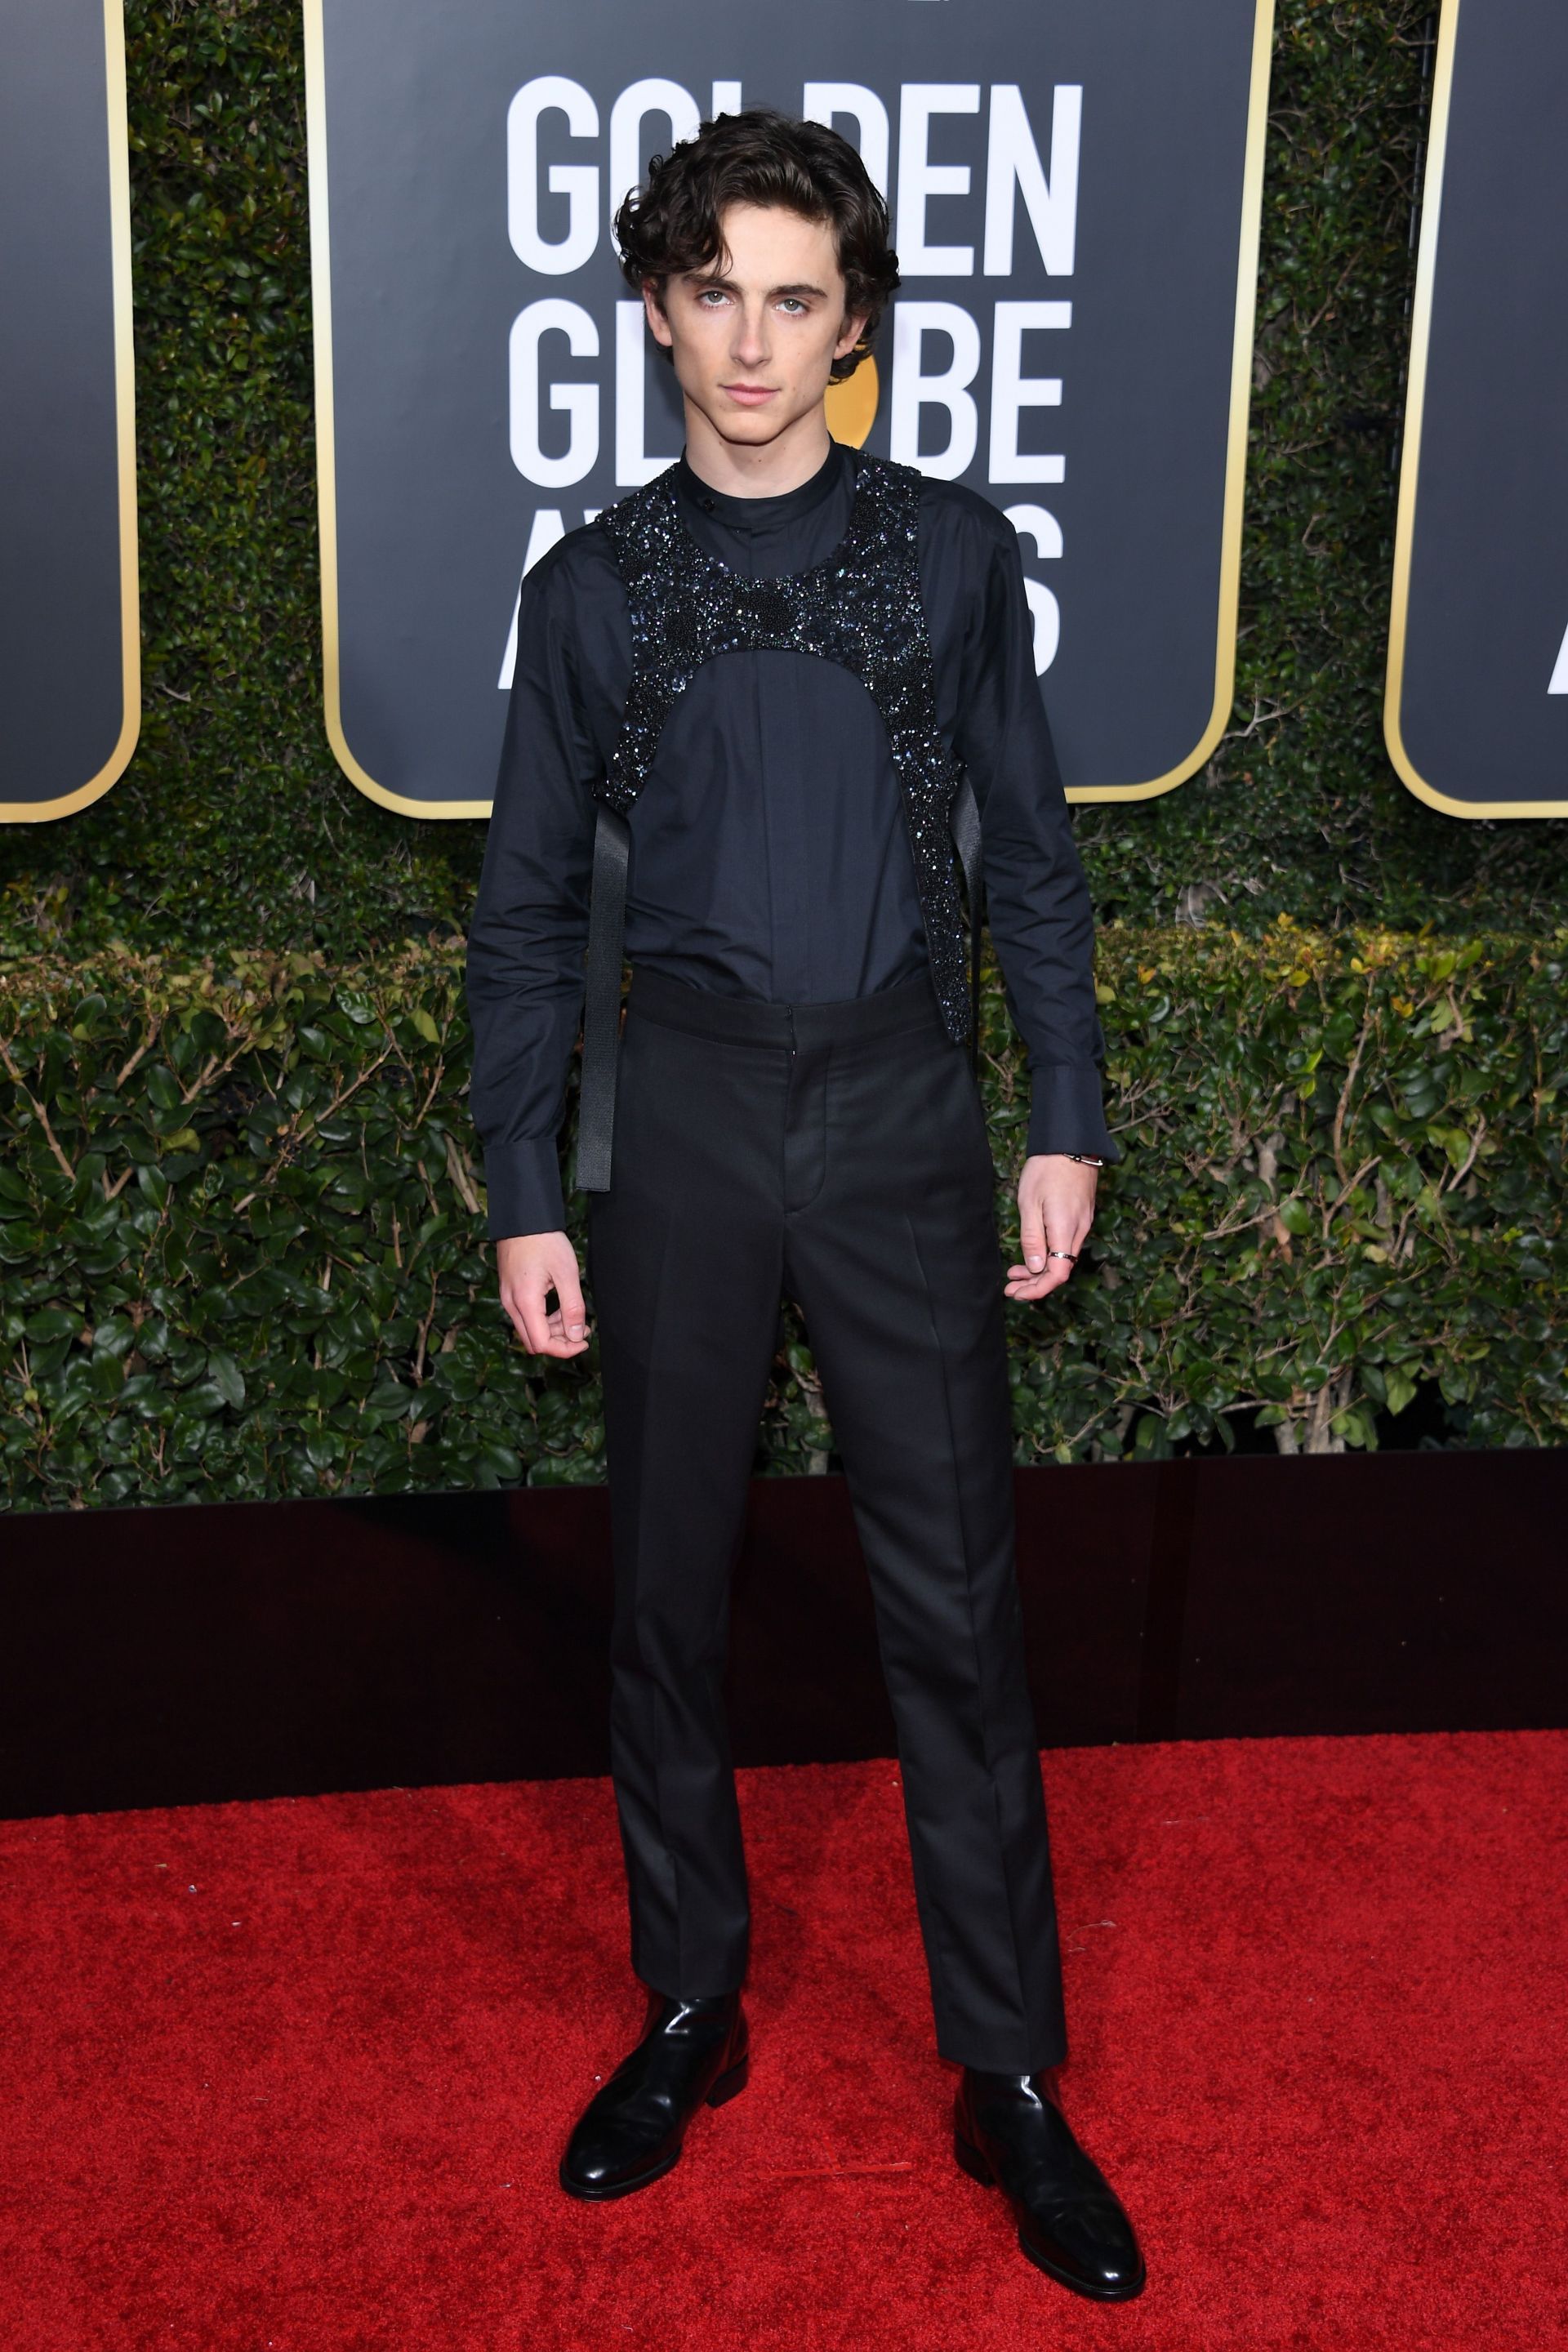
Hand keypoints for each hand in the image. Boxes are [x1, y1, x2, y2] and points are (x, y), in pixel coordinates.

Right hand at [496, 1230, 589, 1356]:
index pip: (541, 1344)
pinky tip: (558, 1307)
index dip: (564, 1349)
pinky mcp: (509, 1292)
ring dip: (552, 1330)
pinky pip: (525, 1316)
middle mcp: (511, 1304)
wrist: (523, 1219)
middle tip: (581, 1331)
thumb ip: (572, 1307)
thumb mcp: (566, 1273)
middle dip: (558, 1342)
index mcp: (525, 1302)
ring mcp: (507, 1298)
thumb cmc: (545, 1241)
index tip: (584, 1341)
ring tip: (573, 1316)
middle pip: (533, 1341)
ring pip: (529, 1330)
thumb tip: (577, 1335)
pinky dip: (543, 1319)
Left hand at [1005, 1155, 1096, 1301]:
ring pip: (1063, 1258)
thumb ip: (1033, 1239)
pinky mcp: (1082, 1217)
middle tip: (1010, 1287)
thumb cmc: (1046, 1169)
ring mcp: (1083, 1224)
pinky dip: (1049, 1255)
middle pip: (1060, 1270)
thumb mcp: (1030, 1204)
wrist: (1070, 1143)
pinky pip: (1066, 1245)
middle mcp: (1079, 1231)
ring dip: (1040, 1270)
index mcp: (1065, 1230)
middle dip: (1034, 1284)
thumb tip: (1036, 1269)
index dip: (1037, 1289)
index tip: (1016, 1293)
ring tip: (1015, 1272)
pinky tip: (1034, 1254)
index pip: (1057, 1274)